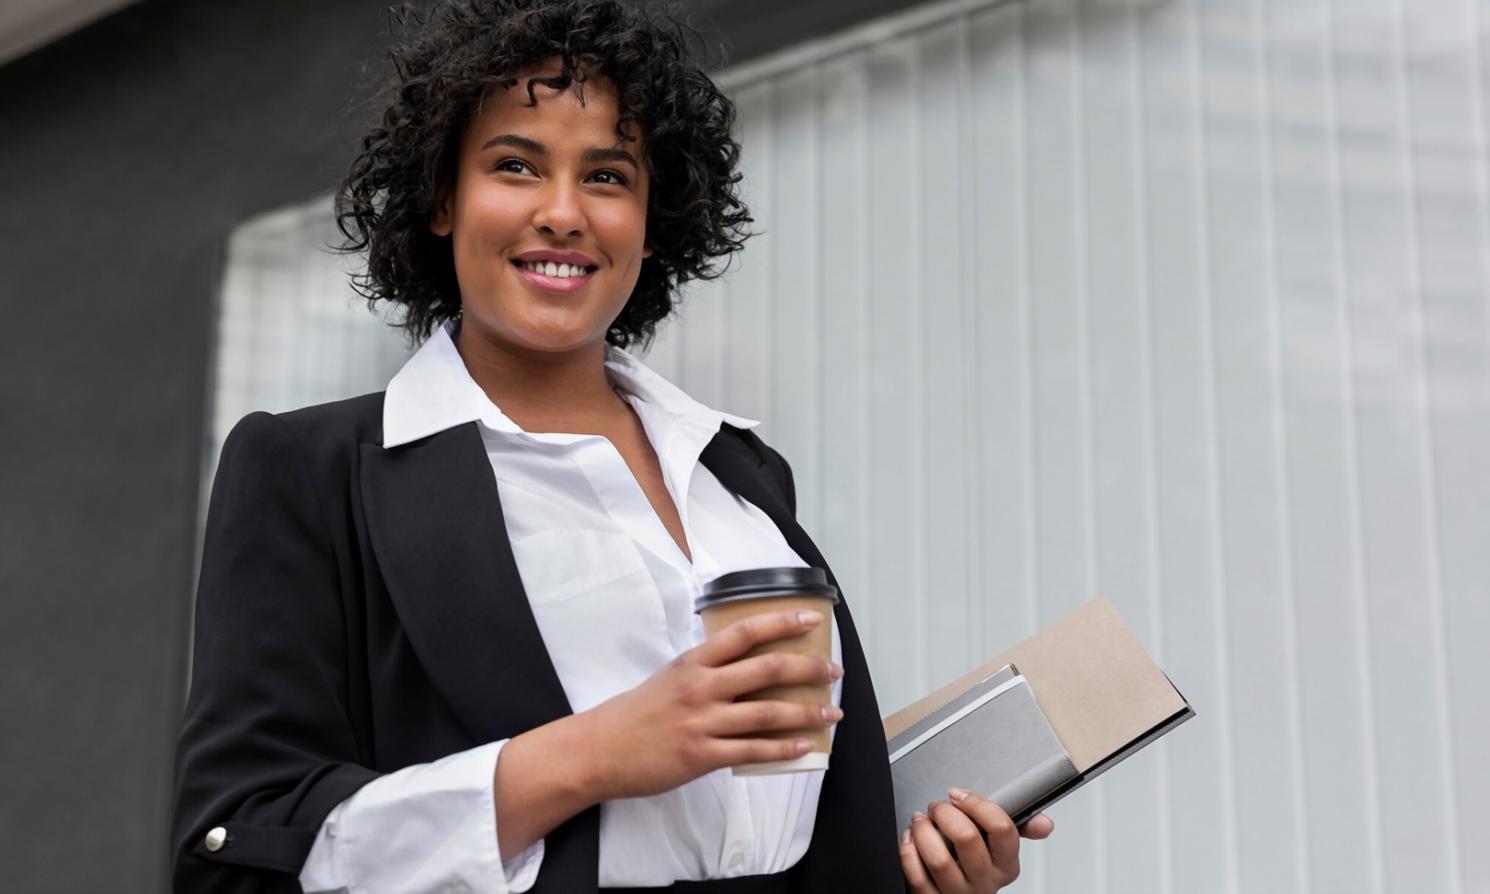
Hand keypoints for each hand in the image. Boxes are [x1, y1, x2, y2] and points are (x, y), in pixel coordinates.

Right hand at [580, 609, 843, 800]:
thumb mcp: (670, 676)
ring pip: (767, 713)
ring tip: (831, 713)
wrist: (601, 748)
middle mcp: (702, 687)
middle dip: (808, 669)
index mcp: (694, 661)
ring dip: (806, 713)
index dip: (782, 623)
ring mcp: (703, 722)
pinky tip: (804, 747)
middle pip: (767, 669)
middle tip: (833, 669)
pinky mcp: (702, 755)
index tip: (812, 619)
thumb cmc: (636, 712)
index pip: (745, 633)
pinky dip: (783, 749)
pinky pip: (753, 751)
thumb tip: (746, 664)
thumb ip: (707, 669)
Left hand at [899, 789, 1054, 892]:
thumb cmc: (972, 861)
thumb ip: (1018, 827)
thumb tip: (1045, 824)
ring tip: (921, 821)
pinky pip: (917, 875)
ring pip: (939, 859)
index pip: (1002, 828)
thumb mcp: (998, 845)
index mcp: (1006, 865)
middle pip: (967, 838)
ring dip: (924, 831)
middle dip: (946, 812)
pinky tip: (910, 839)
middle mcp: (985, 882)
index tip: (959, 795)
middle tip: (937, 806)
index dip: (976, 804)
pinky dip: (908, 851)